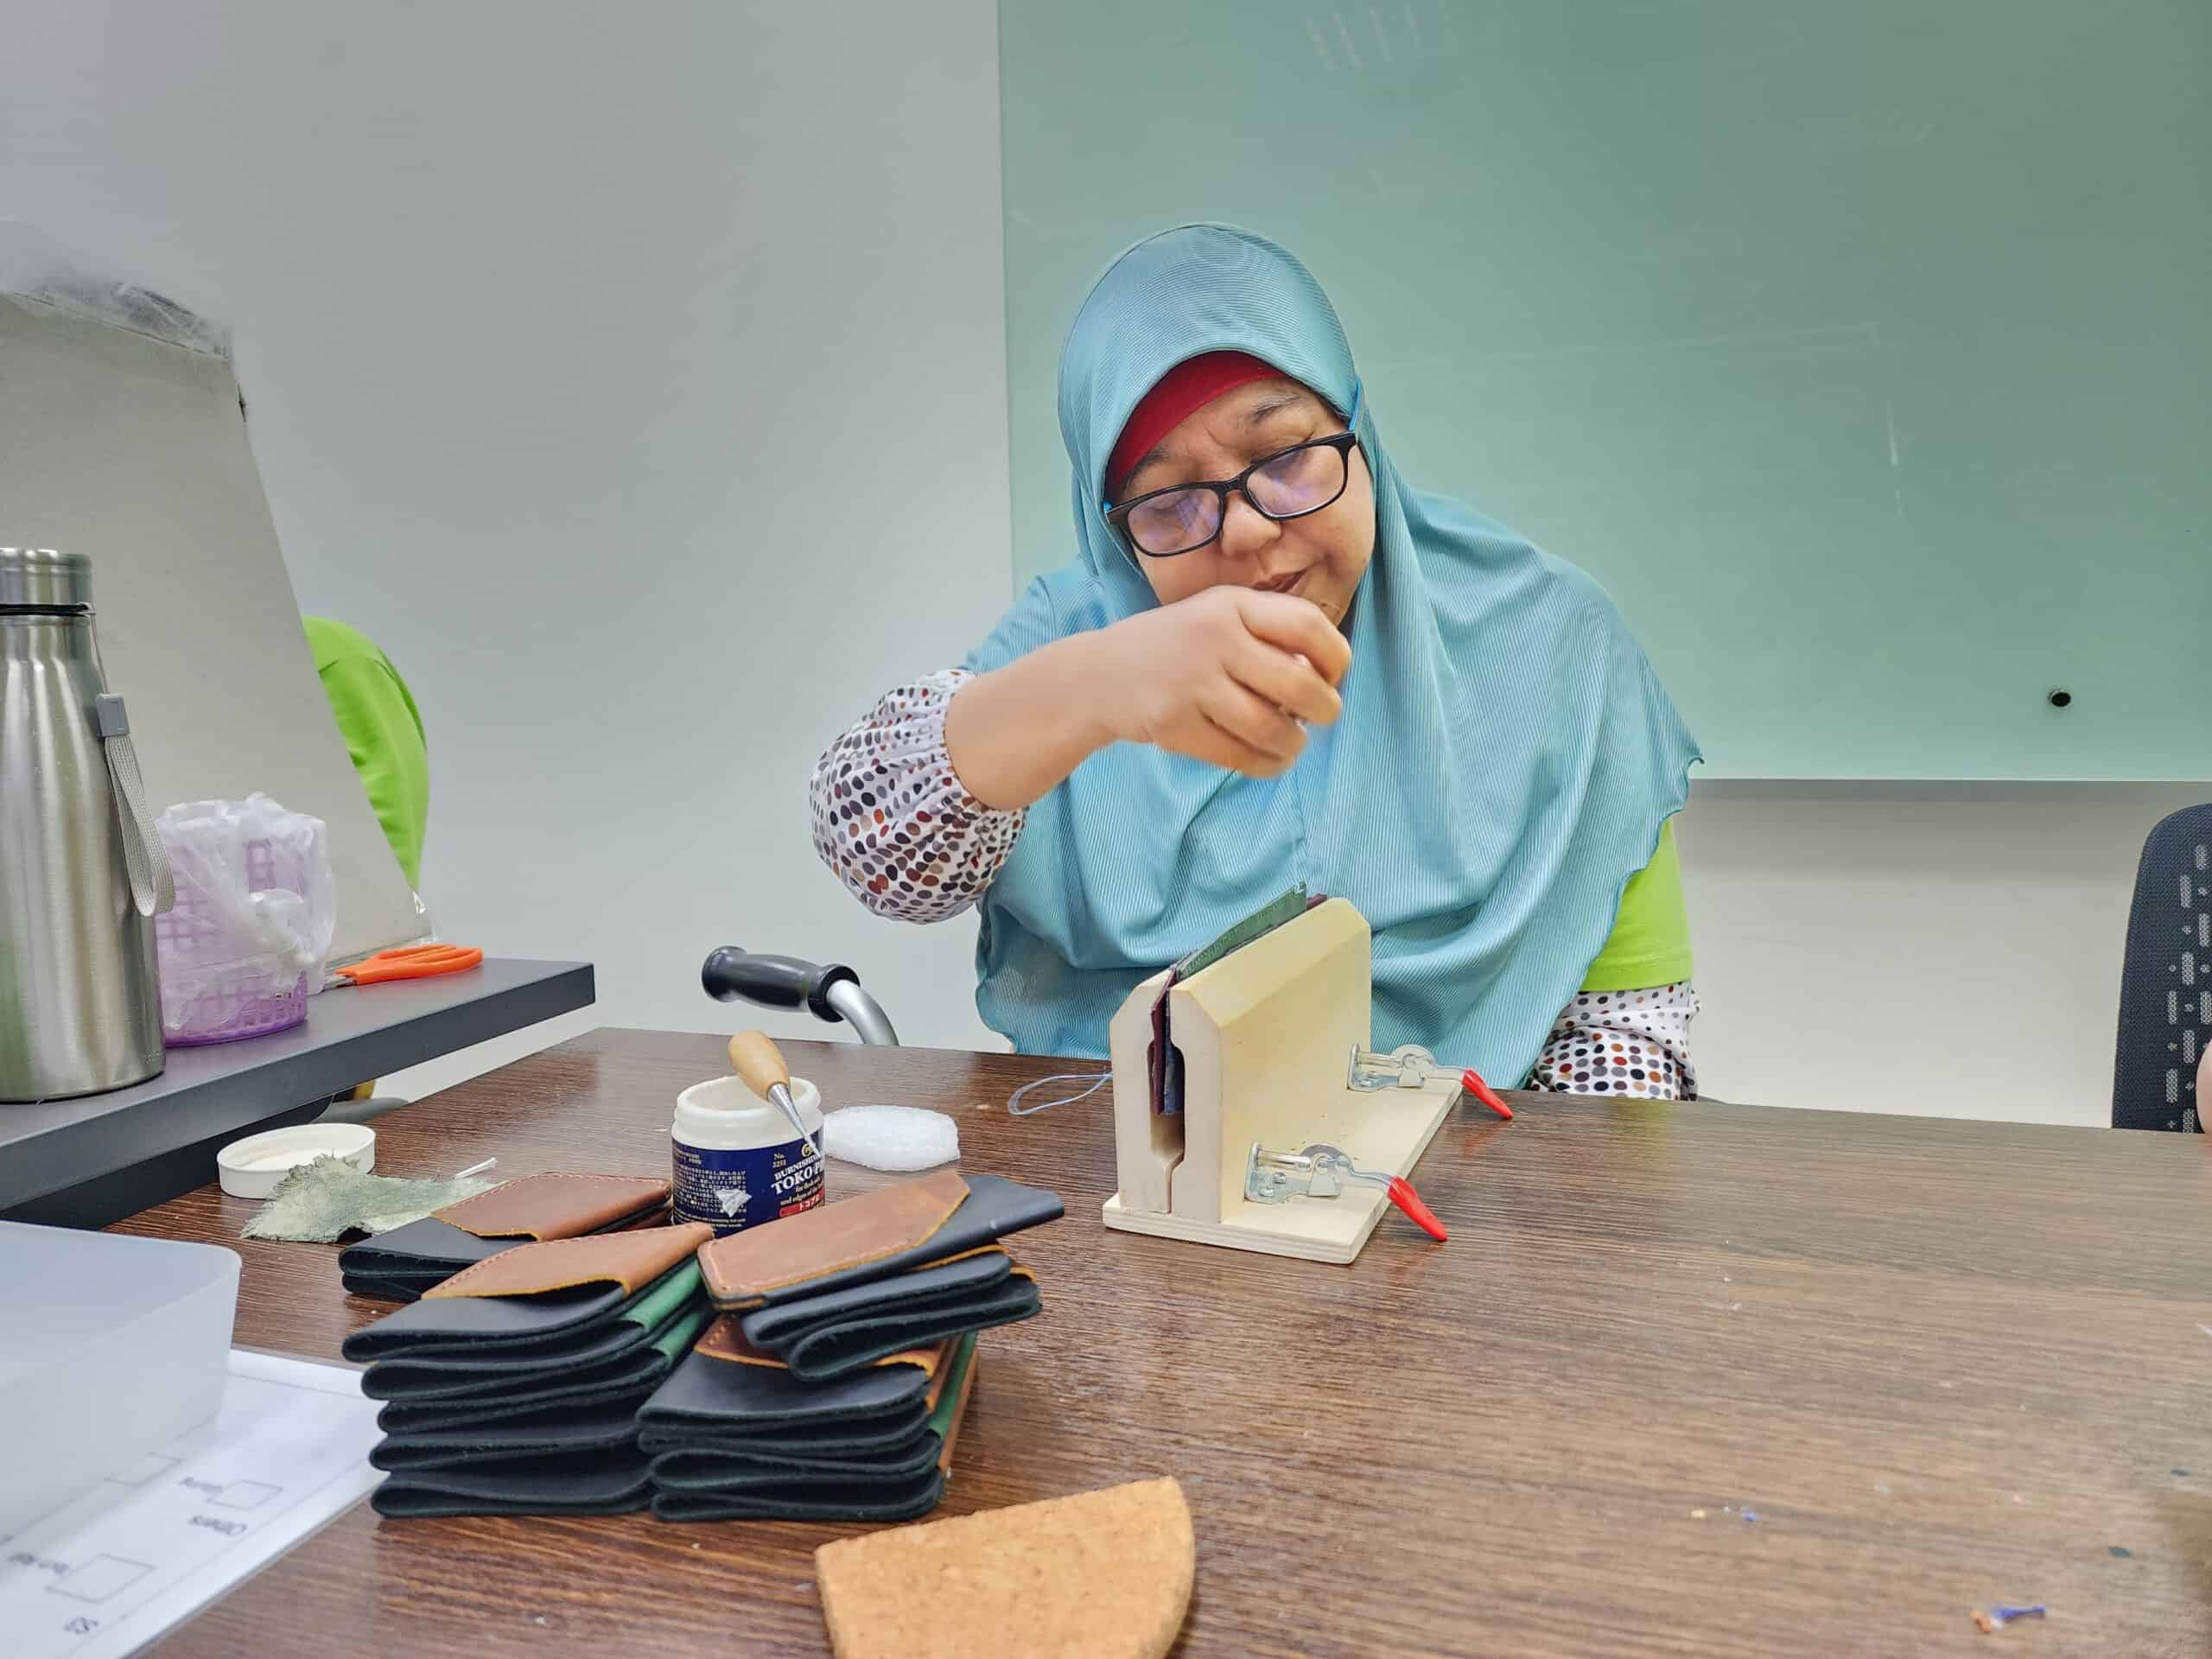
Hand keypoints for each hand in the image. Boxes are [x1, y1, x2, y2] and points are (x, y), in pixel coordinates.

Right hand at [1088, 586, 1350, 776]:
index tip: (1333, 674)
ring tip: (1293, 743)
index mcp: (1232, 604)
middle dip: (1325, 708)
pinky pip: (1240, 756)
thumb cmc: (1174, 646)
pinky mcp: (1176, 724)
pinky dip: (1266, 765)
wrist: (1098, 675)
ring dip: (1295, 744)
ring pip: (1271, 728)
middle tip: (1322, 716)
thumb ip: (1265, 635)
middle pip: (1299, 684)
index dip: (1336, 656)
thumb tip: (1323, 677)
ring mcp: (1193, 683)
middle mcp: (1214, 638)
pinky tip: (1270, 761)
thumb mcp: (1216, 617)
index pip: (1308, 625)